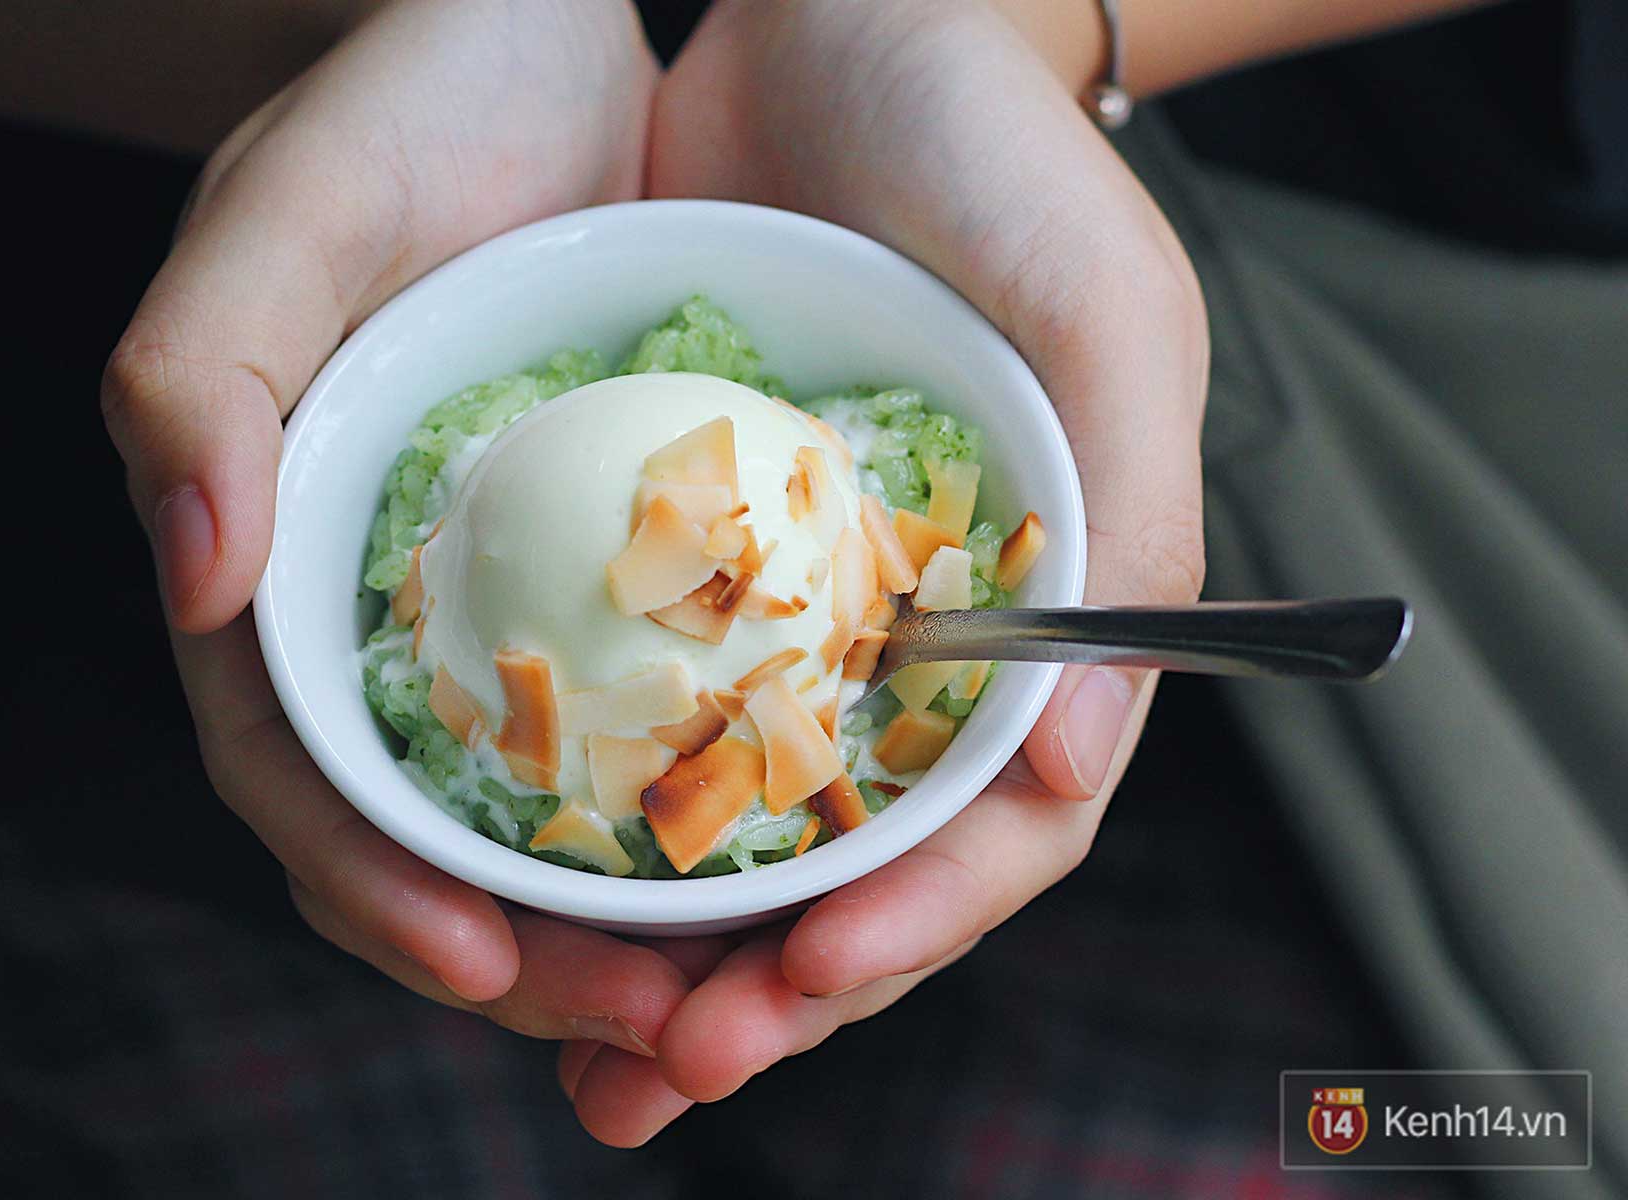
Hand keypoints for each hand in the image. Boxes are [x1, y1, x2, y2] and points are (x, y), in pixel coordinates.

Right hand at [100, 0, 721, 1087]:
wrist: (546, 31)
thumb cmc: (407, 102)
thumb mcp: (289, 211)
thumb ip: (195, 377)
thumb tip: (188, 581)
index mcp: (273, 566)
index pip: (302, 778)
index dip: (374, 890)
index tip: (487, 968)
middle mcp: (383, 611)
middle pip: (435, 840)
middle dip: (535, 957)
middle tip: (666, 1027)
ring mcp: (499, 601)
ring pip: (551, 817)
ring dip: (635, 923)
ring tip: (740, 990)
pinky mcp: (610, 572)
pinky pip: (655, 725)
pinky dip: (705, 811)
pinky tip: (788, 856)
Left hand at [562, 0, 1207, 1140]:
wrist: (852, 25)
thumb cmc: (1000, 163)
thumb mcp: (1106, 316)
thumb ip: (1125, 528)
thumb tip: (1072, 778)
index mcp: (1032, 631)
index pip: (982, 839)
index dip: (900, 930)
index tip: (797, 980)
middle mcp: (906, 653)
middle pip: (843, 872)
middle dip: (757, 993)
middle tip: (645, 1076)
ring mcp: (788, 622)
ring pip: (728, 835)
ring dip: (653, 952)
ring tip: (570, 1038)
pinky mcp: (674, 569)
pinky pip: (629, 719)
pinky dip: (583, 815)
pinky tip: (512, 873)